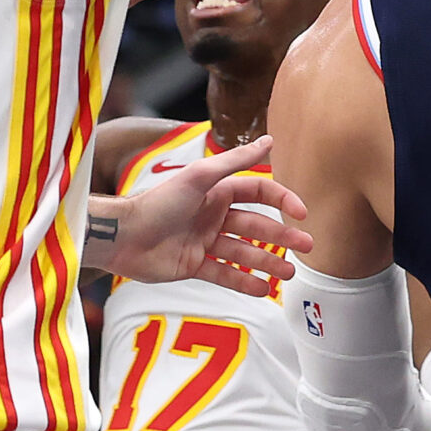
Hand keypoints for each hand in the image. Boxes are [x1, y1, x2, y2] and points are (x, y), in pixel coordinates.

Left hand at [97, 135, 312, 296]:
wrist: (122, 237)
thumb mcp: (200, 177)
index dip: (282, 200)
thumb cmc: (157, 203)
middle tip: (308, 248)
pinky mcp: (193, 265)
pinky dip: (244, 282)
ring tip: (290, 274)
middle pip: (257, 225)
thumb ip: (236, 161)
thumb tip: (269, 140)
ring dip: (268, 262)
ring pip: (244, 252)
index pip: (259, 192)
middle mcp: (213, 215)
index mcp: (216, 191)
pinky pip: (225, 274)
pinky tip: (264, 290)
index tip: (302, 214)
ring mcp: (204, 241)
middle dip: (283, 237)